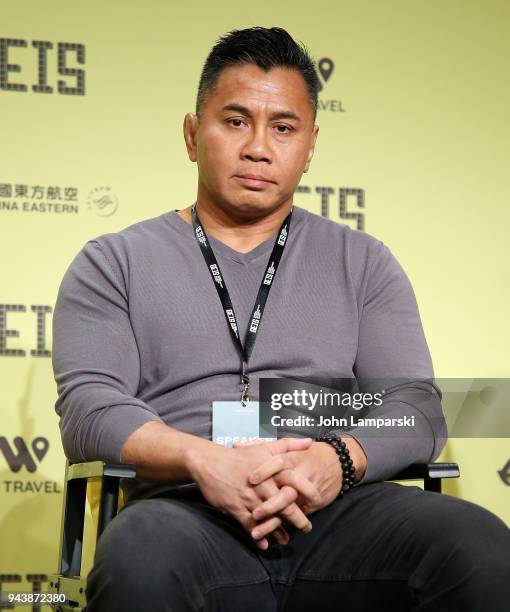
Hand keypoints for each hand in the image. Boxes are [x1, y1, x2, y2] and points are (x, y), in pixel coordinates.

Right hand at [186, 437, 319, 549]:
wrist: (210, 462)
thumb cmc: (239, 456)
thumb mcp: (264, 447)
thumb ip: (288, 445)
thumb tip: (310, 441)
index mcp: (270, 470)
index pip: (293, 482)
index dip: (307, 492)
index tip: (317, 501)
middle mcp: (262, 485)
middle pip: (284, 505)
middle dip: (297, 518)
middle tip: (306, 527)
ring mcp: (249, 498)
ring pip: (269, 518)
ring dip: (278, 530)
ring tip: (286, 539)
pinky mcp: (236, 508)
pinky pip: (249, 525)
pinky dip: (257, 535)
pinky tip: (264, 543)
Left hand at [244, 440, 355, 537]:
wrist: (337, 462)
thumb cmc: (307, 453)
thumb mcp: (286, 447)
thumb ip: (260, 446)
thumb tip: (236, 446)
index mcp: (291, 460)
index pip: (279, 463)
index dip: (265, 470)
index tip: (251, 479)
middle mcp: (298, 477)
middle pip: (285, 492)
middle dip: (270, 505)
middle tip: (254, 514)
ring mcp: (304, 494)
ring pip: (288, 511)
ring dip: (272, 524)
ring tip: (256, 532)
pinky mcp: (309, 506)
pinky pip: (295, 518)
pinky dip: (282, 529)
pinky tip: (269, 539)